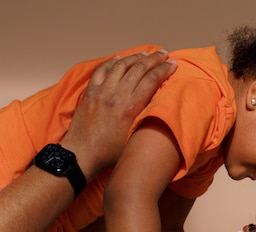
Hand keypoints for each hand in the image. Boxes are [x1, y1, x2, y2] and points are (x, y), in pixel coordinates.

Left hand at [60, 50, 176, 179]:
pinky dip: (112, 62)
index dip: (164, 69)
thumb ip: (146, 119)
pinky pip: (102, 70)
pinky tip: (119, 59)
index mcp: (130, 108)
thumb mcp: (135, 139)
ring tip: (144, 54)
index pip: (151, 80)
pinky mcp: (90, 92)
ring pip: (121, 65)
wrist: (82, 154)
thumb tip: (157, 104)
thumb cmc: (109, 153)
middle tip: (163, 53)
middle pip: (139, 68)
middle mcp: (116, 95)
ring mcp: (101, 91)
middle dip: (154, 59)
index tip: (172, 64)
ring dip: (135, 57)